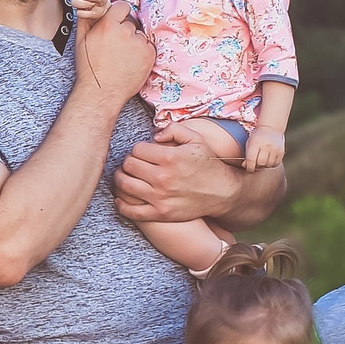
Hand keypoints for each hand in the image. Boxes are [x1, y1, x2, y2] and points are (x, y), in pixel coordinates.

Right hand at [70, 0, 112, 22]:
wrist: (102, 12)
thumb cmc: (102, 1)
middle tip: (99, 0)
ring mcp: (78, 3)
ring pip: (74, 2)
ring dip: (86, 4)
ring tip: (94, 5)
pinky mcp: (79, 12)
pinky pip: (78, 13)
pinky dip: (87, 14)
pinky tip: (93, 13)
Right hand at [73, 0, 153, 100]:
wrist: (102, 92)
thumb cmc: (90, 69)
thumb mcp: (81, 41)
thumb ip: (87, 20)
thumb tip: (91, 8)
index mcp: (108, 26)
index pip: (122, 6)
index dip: (119, 14)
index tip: (117, 21)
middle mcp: (125, 32)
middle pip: (131, 22)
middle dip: (125, 31)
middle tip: (116, 46)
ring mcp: (139, 44)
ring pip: (140, 35)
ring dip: (134, 42)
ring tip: (123, 57)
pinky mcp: (149, 55)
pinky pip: (148, 46)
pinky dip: (142, 53)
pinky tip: (130, 62)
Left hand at [114, 124, 243, 224]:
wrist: (223, 193)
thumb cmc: (208, 164)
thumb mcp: (196, 139)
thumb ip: (173, 130)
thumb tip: (153, 135)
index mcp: (170, 158)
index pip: (137, 149)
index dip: (138, 150)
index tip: (143, 153)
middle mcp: (163, 177)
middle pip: (128, 166)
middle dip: (128, 162)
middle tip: (133, 164)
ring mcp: (160, 197)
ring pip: (124, 185)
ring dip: (121, 179)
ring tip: (125, 177)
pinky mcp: (160, 214)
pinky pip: (131, 210)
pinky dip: (121, 204)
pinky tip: (122, 198)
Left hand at [242, 125, 285, 169]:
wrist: (271, 128)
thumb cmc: (257, 138)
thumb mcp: (249, 143)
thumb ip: (247, 156)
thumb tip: (245, 166)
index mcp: (256, 143)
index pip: (251, 160)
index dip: (249, 167)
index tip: (249, 168)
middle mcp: (266, 145)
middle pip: (261, 163)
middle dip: (257, 166)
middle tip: (256, 163)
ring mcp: (275, 148)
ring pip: (268, 165)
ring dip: (264, 165)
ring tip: (262, 160)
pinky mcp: (281, 152)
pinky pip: (276, 164)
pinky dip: (271, 164)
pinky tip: (269, 159)